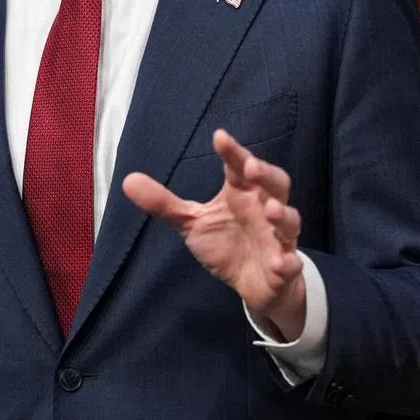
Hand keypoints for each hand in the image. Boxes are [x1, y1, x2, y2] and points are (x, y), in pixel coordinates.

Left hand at [122, 129, 306, 340]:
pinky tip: (282, 262)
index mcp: (242, 193)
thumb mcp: (192, 222)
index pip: (239, 166)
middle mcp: (264, 209)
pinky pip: (291, 263)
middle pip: (276, 183)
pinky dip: (289, 262)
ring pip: (290, 221)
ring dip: (284, 215)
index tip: (219, 137)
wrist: (252, 283)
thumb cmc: (226, 243)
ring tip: (272, 211)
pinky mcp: (284, 266)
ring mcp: (278, 238)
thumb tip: (127, 180)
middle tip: (250, 167)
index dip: (233, 152)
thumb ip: (164, 203)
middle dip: (266, 174)